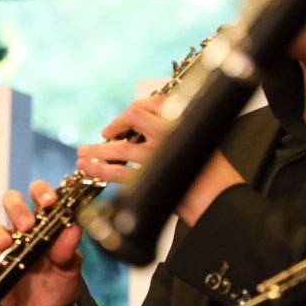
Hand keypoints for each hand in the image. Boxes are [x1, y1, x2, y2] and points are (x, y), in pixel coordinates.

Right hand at [0, 181, 82, 305]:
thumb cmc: (60, 289)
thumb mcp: (70, 272)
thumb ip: (69, 251)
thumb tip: (73, 228)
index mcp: (47, 226)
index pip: (43, 198)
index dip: (44, 193)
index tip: (49, 202)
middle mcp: (25, 231)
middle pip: (14, 204)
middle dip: (18, 209)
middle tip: (26, 226)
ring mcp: (7, 247)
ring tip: (5, 245)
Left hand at [80, 95, 243, 225]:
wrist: (221, 201)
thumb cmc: (212, 176)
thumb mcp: (198, 144)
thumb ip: (175, 135)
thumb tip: (147, 134)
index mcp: (184, 121)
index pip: (153, 103)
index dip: (131, 112)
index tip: (120, 123)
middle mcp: (171, 132)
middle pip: (133, 118)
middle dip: (113, 127)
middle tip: (102, 136)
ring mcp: (159, 155)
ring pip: (120, 149)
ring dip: (97, 152)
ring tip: (83, 156)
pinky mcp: (151, 178)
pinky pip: (119, 173)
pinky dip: (100, 171)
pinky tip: (90, 170)